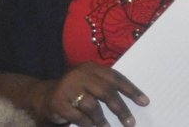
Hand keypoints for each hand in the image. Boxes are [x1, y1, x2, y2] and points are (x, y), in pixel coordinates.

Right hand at [32, 61, 148, 125]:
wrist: (43, 96)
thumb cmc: (75, 91)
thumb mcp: (91, 84)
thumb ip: (107, 88)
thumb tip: (133, 101)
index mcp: (93, 67)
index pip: (116, 78)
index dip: (131, 90)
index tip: (145, 102)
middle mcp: (81, 74)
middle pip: (106, 91)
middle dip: (120, 108)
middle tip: (130, 122)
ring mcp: (68, 87)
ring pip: (92, 105)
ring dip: (102, 120)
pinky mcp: (58, 102)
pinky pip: (78, 116)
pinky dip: (87, 124)